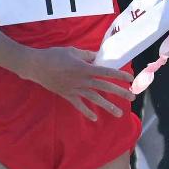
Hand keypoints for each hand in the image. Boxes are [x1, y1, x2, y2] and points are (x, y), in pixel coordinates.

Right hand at [21, 46, 135, 120]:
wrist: (36, 66)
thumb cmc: (54, 55)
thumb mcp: (72, 51)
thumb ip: (87, 55)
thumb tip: (97, 58)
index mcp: (85, 68)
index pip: (106, 72)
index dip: (119, 75)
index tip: (130, 78)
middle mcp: (82, 80)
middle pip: (104, 87)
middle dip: (120, 92)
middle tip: (132, 97)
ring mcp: (75, 89)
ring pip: (95, 99)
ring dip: (108, 106)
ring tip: (119, 113)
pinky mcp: (67, 95)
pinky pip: (79, 105)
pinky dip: (86, 112)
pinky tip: (95, 118)